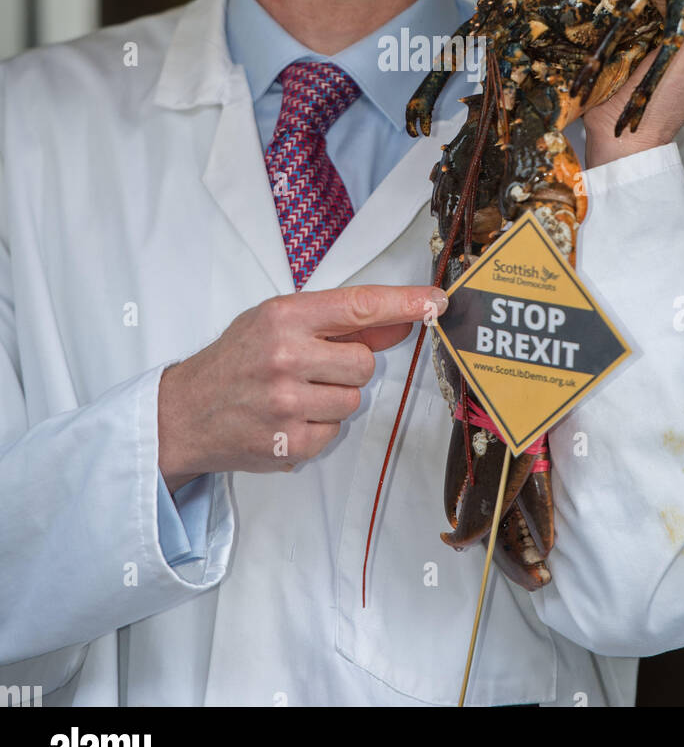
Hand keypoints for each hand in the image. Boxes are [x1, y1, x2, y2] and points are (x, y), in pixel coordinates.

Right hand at [157, 284, 447, 491]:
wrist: (184, 412)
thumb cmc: (236, 360)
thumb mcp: (278, 323)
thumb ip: (340, 323)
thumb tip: (402, 321)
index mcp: (285, 317)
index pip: (359, 306)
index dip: (404, 303)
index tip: (435, 301)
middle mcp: (286, 357)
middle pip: (365, 363)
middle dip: (349, 367)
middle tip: (312, 368)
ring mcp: (287, 404)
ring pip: (355, 400)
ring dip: (335, 399)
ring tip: (297, 394)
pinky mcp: (290, 444)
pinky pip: (336, 432)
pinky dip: (319, 427)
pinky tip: (288, 419)